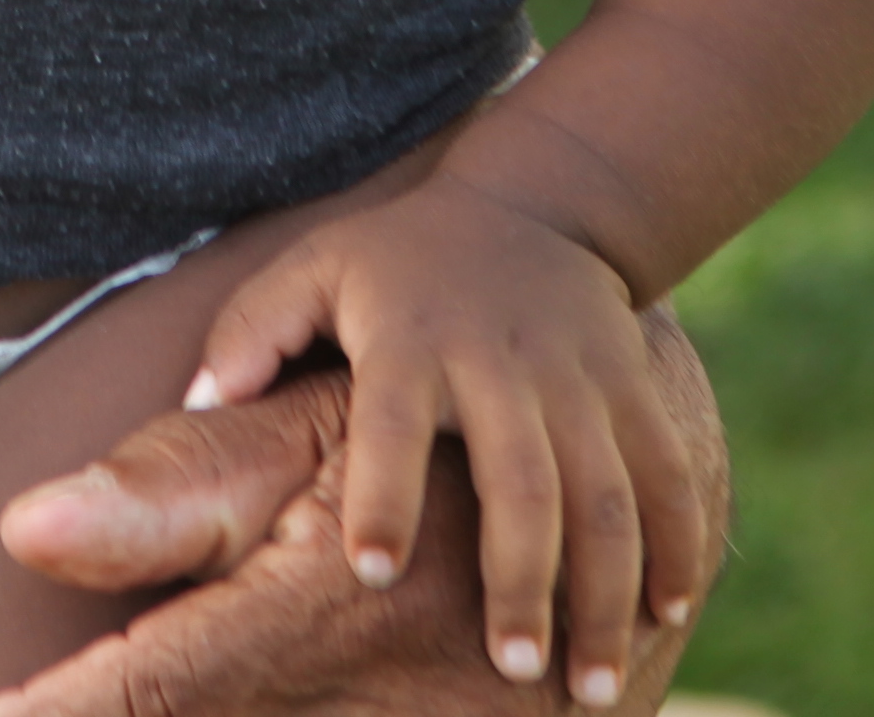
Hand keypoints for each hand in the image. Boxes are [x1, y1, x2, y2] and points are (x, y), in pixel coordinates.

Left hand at [174, 180, 701, 697]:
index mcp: (411, 343)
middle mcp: (501, 364)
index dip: (383, 495)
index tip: (370, 573)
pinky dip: (676, 546)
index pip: (393, 422)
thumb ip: (250, 334)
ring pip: (605, 494)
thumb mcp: (313, 270)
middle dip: (520, 579)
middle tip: (508, 668)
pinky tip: (669, 620)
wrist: (533, 204)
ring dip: (604, 591)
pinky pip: (666, 473)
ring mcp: (579, 378)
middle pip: (521, 480)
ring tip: (588, 686)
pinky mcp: (635, 388)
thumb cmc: (397, 265)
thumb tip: (197, 404)